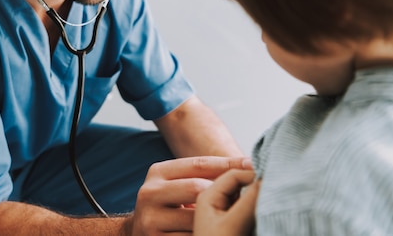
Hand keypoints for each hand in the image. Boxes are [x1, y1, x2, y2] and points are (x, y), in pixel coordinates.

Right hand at [126, 156, 251, 235]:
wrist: (141, 231)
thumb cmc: (171, 205)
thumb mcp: (179, 183)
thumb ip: (204, 174)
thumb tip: (246, 165)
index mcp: (158, 172)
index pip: (198, 164)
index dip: (227, 164)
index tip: (251, 165)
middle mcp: (149, 192)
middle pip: (197, 189)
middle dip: (222, 195)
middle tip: (242, 199)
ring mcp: (150, 219)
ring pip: (196, 219)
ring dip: (215, 221)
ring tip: (230, 219)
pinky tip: (213, 233)